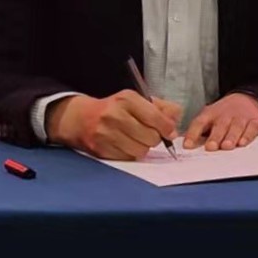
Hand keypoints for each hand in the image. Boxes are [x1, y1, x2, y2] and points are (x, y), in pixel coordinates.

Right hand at [49, 91, 181, 160]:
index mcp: (127, 99)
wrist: (82, 118)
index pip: (155, 117)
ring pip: (141, 151)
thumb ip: (162, 108)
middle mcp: (115, 115)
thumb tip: (175, 123)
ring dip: (143, 148)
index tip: (169, 132)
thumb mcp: (138, 100)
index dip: (167, 128)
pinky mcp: (100, 149)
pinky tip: (125, 145)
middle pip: (151, 137)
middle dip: (155, 138)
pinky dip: (130, 154)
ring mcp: (106, 133)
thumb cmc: (116, 109)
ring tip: (136, 140)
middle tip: (149, 135)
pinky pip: (128, 158)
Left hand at [183, 93, 257, 150]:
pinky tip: (243, 143)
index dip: (192, 134)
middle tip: (211, 147)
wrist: (245, 99)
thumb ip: (198, 131)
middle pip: (219, 126)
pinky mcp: (254, 121)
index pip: (199, 122)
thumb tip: (187, 146)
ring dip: (231, 137)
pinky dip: (248, 135)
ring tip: (227, 146)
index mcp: (210, 114)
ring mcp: (240, 117)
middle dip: (215, 137)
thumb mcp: (208, 117)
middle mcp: (225, 115)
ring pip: (236, 127)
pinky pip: (251, 128)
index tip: (187, 145)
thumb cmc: (223, 114)